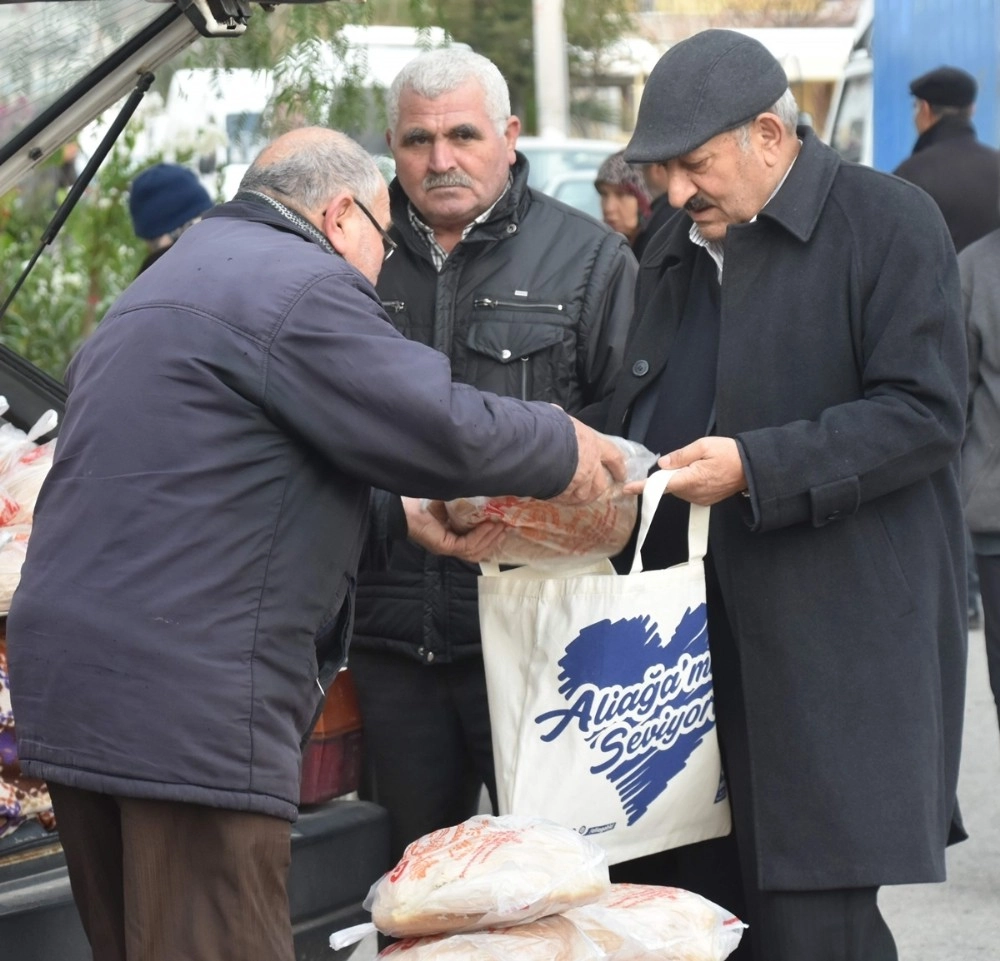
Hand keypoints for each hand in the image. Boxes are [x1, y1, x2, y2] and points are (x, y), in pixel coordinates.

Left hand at [403, 497, 505, 561]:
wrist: (403, 505)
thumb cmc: (422, 502)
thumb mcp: (449, 502)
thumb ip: (464, 505)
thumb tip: (484, 494)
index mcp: (449, 538)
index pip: (474, 545)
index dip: (490, 538)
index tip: (503, 527)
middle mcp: (448, 546)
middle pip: (478, 551)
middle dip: (494, 540)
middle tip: (507, 528)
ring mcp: (446, 548)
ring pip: (474, 551)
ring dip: (490, 539)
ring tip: (501, 527)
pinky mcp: (443, 546)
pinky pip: (466, 545)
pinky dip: (480, 536)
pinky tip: (489, 526)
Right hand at [552, 417, 627, 504]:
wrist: (538, 447)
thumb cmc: (550, 429)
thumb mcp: (561, 418)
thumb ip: (563, 421)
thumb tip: (556, 411)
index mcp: (593, 445)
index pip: (613, 457)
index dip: (619, 467)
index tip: (622, 475)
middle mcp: (590, 466)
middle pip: (601, 484)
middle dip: (599, 488)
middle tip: (597, 491)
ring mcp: (578, 482)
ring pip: (585, 495)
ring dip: (581, 497)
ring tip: (575, 497)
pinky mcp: (564, 493)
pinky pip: (567, 500)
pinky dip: (564, 500)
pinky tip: (558, 498)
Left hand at [623, 437, 745, 504]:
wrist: (752, 469)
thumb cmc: (729, 454)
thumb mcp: (704, 446)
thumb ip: (681, 455)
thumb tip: (663, 464)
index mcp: (692, 479)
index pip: (661, 484)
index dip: (643, 486)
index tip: (628, 489)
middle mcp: (694, 493)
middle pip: (670, 485)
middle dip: (671, 473)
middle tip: (690, 459)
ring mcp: (700, 499)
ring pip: (679, 488)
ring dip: (681, 478)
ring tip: (701, 465)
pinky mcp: (704, 501)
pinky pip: (688, 492)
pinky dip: (689, 482)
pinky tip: (703, 473)